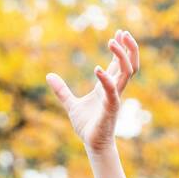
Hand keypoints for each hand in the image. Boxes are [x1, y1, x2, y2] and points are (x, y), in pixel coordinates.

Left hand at [45, 29, 138, 154]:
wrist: (92, 145)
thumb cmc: (86, 126)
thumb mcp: (71, 104)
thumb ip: (62, 91)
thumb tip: (49, 76)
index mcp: (107, 87)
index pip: (119, 64)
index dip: (120, 48)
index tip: (119, 32)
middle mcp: (115, 90)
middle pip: (129, 65)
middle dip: (129, 48)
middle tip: (123, 32)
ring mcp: (115, 98)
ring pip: (127, 73)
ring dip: (122, 56)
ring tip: (113, 42)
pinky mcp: (111, 108)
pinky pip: (112, 91)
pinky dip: (106, 79)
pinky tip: (97, 69)